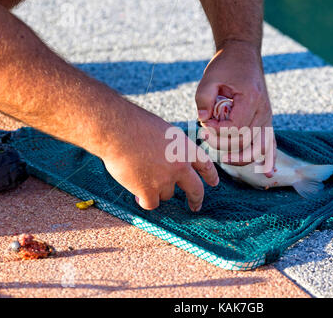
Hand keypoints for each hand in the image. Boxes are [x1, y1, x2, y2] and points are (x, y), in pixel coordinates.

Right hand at [101, 106, 218, 211]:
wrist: (118, 131)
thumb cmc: (135, 125)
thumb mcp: (164, 131)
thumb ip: (171, 149)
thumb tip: (167, 163)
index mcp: (185, 148)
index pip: (205, 164)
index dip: (211, 175)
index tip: (214, 183)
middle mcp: (180, 166)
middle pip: (195, 189)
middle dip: (196, 199)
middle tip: (195, 206)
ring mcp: (165, 180)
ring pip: (167, 195)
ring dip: (157, 190)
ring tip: (142, 178)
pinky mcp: (149, 191)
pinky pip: (151, 204)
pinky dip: (144, 200)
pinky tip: (137, 195)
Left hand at [195, 40, 276, 176]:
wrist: (244, 55)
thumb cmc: (226, 66)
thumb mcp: (209, 78)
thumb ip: (203, 99)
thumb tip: (202, 120)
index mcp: (251, 99)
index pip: (235, 128)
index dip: (217, 133)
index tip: (203, 125)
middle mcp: (263, 110)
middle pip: (245, 142)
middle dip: (223, 145)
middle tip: (205, 136)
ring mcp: (268, 117)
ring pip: (258, 149)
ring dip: (240, 158)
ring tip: (223, 158)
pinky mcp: (267, 121)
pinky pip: (271, 144)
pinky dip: (269, 159)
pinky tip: (268, 173)